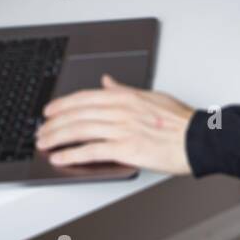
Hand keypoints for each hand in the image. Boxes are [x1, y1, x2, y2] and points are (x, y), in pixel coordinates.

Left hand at [35, 74, 194, 175]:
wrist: (199, 139)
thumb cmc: (181, 121)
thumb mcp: (151, 96)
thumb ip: (125, 90)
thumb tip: (107, 82)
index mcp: (126, 97)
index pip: (85, 98)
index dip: (63, 104)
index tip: (49, 111)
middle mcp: (121, 110)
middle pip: (78, 114)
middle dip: (54, 123)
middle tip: (40, 131)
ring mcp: (122, 129)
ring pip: (80, 131)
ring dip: (58, 138)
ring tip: (44, 144)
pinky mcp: (126, 149)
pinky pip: (92, 151)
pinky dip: (73, 154)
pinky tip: (61, 158)